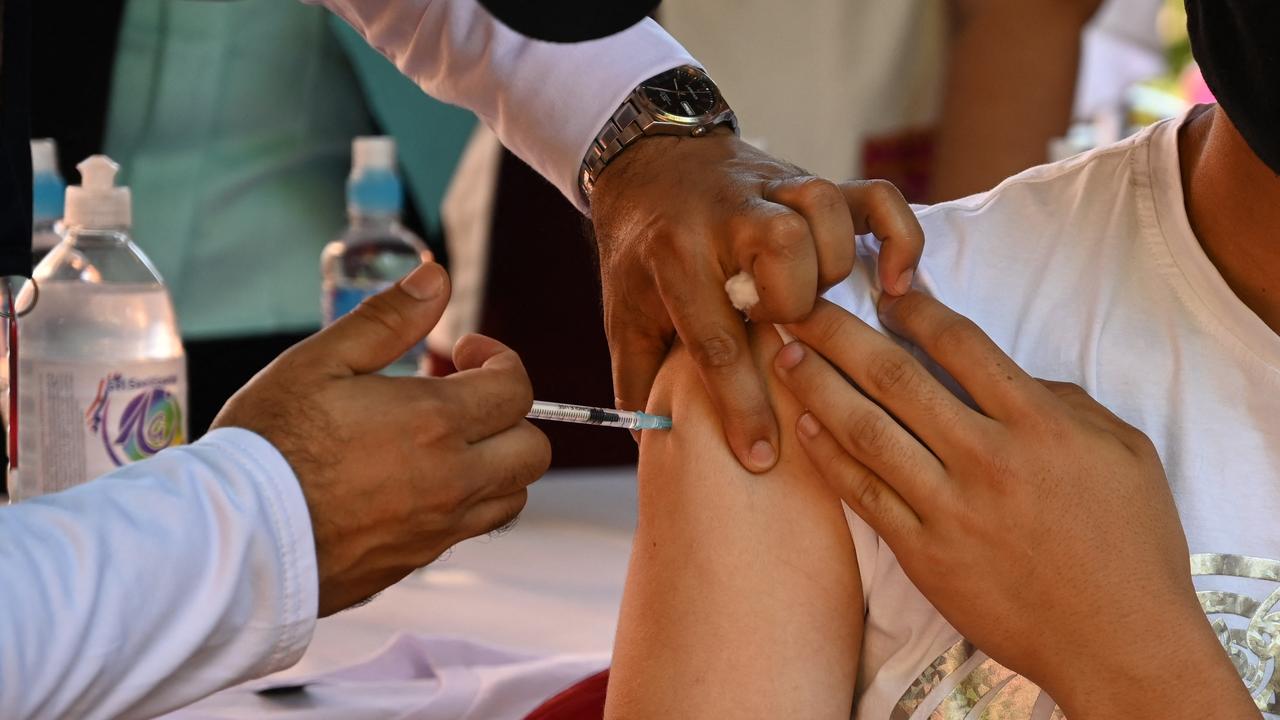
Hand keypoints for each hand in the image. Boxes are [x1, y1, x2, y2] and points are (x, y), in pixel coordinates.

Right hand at [213, 262, 550, 615]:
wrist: (235, 538)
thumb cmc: (269, 444)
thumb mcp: (320, 362)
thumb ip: (387, 319)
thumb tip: (437, 279)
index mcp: (435, 422)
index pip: (516, 390)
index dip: (499, 362)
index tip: (462, 355)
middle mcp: (452, 479)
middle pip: (532, 449)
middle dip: (510, 415)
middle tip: (460, 399)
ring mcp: (439, 527)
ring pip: (513, 496)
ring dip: (497, 463)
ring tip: (447, 442)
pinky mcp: (418, 561)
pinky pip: (471, 530)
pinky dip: (466, 502)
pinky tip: (418, 482)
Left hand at [591, 129, 923, 472]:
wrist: (649, 163)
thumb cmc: (641, 252)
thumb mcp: (623, 313)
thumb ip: (639, 377)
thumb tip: (657, 442)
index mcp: (674, 256)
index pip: (715, 339)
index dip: (742, 405)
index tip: (760, 456)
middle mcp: (727, 215)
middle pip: (783, 258)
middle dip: (789, 309)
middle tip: (778, 331)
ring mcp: (775, 191)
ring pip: (825, 220)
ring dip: (828, 271)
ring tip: (813, 300)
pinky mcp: (813, 182)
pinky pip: (875, 198)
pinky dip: (898, 237)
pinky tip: (897, 283)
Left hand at [772, 293, 1255, 718]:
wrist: (1120, 644)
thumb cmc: (1133, 545)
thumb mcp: (1125, 452)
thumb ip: (1065, 403)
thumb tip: (1014, 377)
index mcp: (1038, 424)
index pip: (960, 345)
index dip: (915, 310)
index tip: (884, 293)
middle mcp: (986, 458)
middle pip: (894, 378)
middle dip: (839, 333)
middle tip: (798, 305)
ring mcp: (949, 508)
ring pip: (866, 431)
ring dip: (817, 387)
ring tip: (783, 355)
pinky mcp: (924, 555)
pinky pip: (864, 495)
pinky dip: (830, 458)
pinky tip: (803, 427)